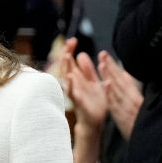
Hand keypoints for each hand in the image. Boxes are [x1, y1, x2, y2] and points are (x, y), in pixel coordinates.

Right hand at [61, 39, 106, 162]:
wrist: (95, 123)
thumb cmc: (93, 104)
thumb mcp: (93, 83)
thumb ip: (88, 70)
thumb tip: (81, 55)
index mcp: (79, 78)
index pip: (72, 61)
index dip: (71, 50)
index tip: (73, 40)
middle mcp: (75, 84)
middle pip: (68, 66)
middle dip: (67, 54)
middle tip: (69, 43)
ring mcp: (75, 92)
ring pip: (67, 77)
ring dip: (66, 67)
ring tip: (66, 56)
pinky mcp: (78, 102)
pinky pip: (73, 93)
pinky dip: (71, 85)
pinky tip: (69, 77)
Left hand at [97, 53, 142, 140]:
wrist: (147, 143)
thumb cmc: (141, 123)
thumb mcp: (139, 106)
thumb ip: (131, 90)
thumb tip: (125, 75)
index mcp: (137, 97)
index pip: (124, 79)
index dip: (114, 67)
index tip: (105, 56)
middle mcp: (133, 101)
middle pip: (120, 82)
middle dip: (110, 68)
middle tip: (102, 55)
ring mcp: (127, 109)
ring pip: (117, 91)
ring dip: (110, 77)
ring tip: (103, 65)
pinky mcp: (123, 118)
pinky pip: (116, 105)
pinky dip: (111, 95)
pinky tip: (106, 85)